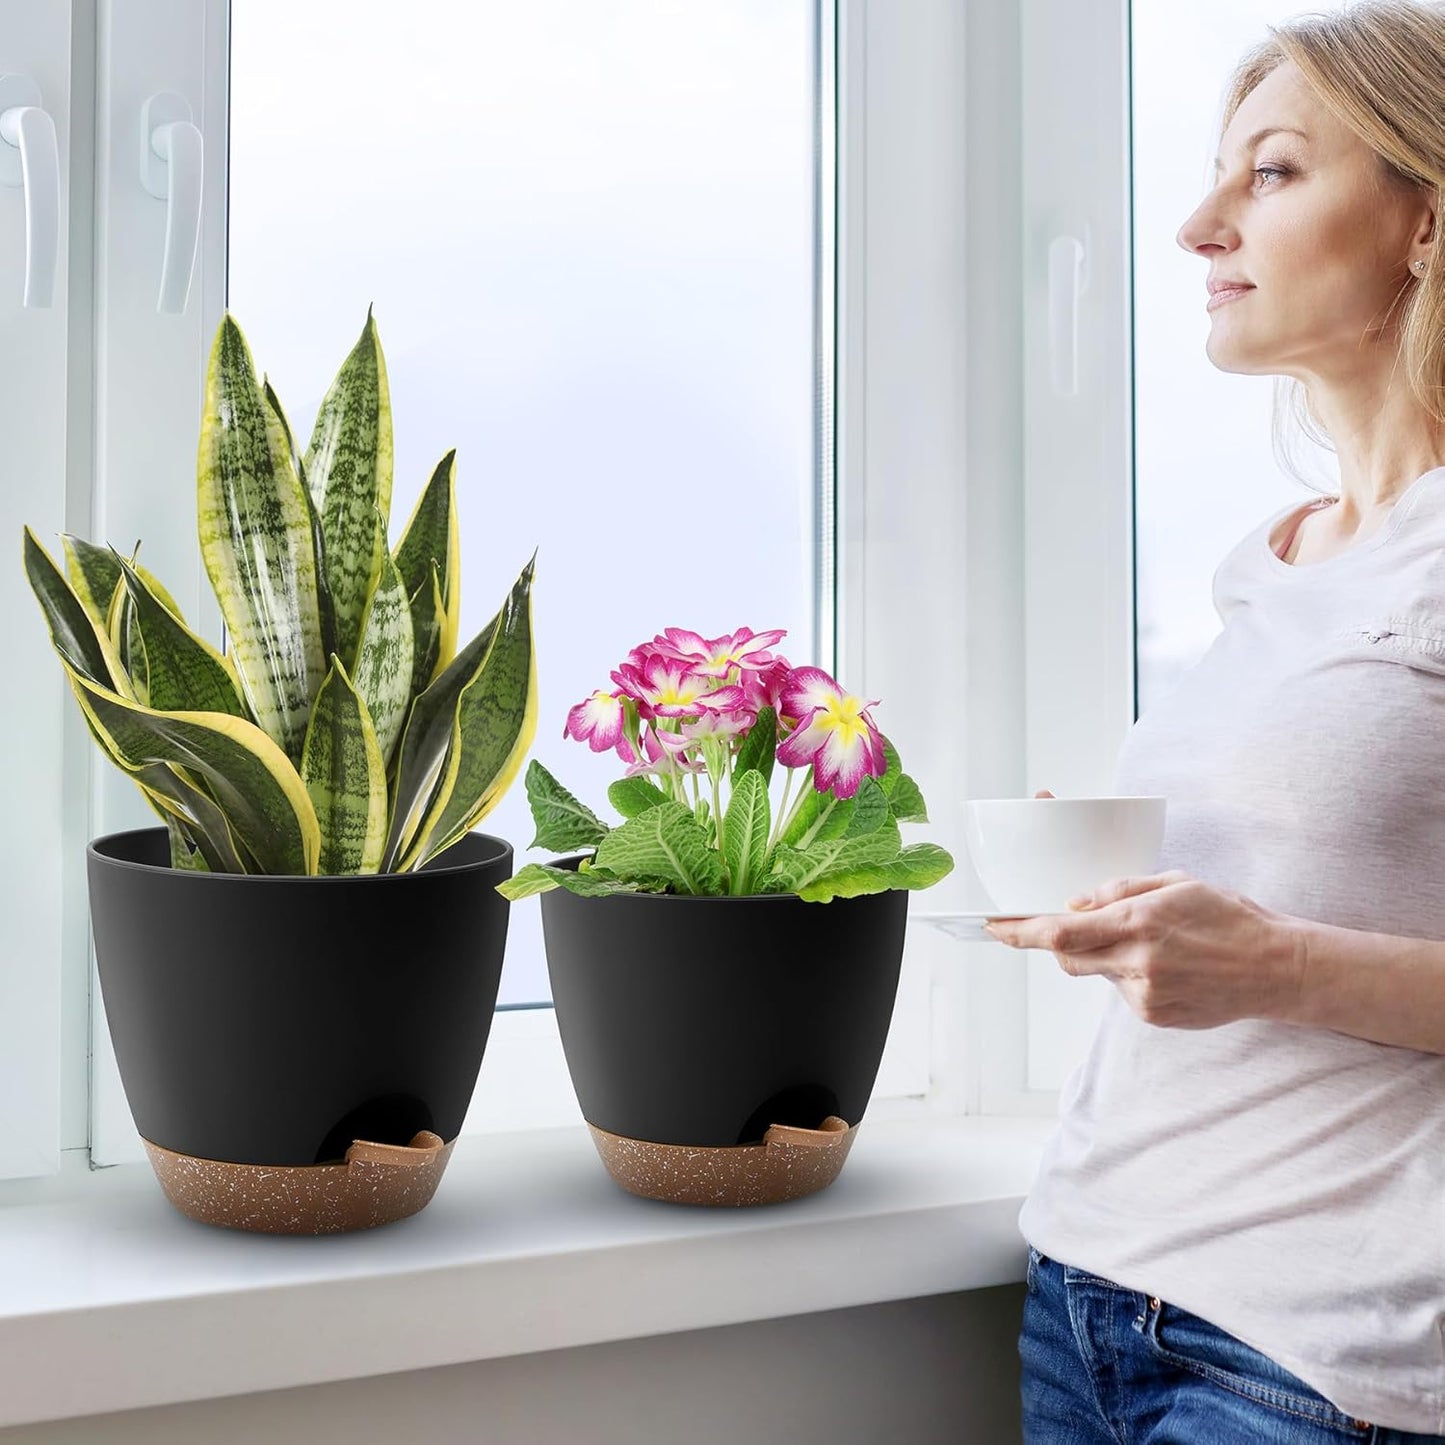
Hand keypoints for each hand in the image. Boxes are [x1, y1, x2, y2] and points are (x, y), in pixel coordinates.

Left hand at [982, 868, 1304, 1029]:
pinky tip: (1169, 966)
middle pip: (1067, 958)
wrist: (1277, 969)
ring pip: (1098, 973)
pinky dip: (1131, 975)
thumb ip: (1120, 890)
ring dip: (1106, 956)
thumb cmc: (1229, 917)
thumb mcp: (1176, 883)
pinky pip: (1123, 991)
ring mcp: (1145, 995)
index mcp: (1140, 922)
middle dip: (1056, 942)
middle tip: (1063, 926)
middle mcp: (1137, 962)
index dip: (1020, 932)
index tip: (993, 926)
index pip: (1060, 932)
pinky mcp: (1154, 1016)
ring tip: (1154, 944)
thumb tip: (1075, 904)